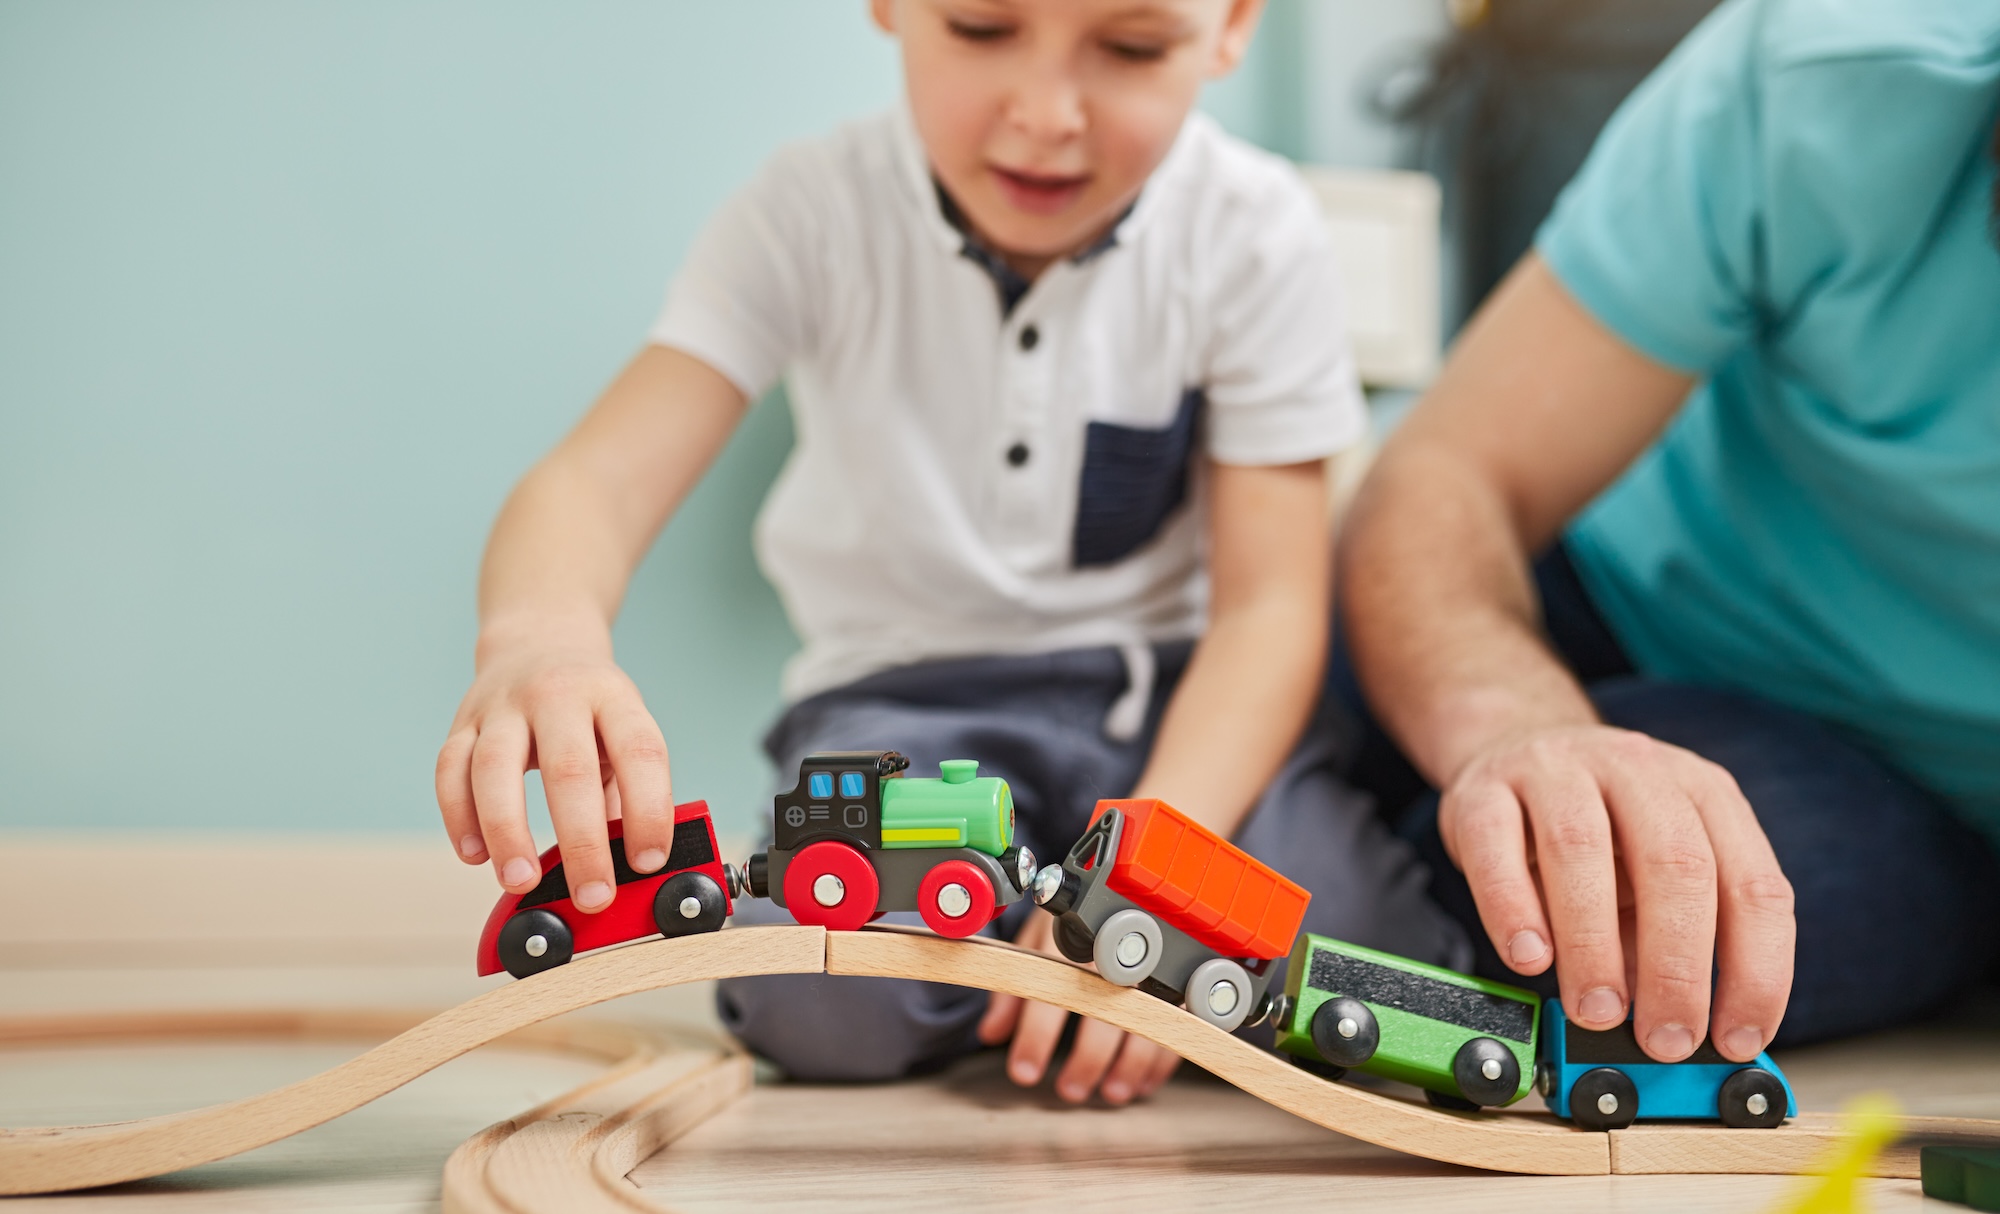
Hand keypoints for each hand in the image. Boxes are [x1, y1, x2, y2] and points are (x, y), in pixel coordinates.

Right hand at [435, 634, 673, 910]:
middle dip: (581, 842)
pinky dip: (458, 816)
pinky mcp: (463, 721)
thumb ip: (626, 793)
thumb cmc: (589, 707)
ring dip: (506, 831)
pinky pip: (450, 770)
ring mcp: (504, 706)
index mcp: (612, 697)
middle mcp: (558, 694)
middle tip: (593, 895)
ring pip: (495, 767)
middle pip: (568, 768)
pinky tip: (474, 856)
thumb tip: (632, 865)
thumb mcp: (622, 732)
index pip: (640, 752)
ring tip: (521, 881)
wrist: (540, 640)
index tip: (649, 861)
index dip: (649, 809)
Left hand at [976, 912, 1181, 1104]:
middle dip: (1087, 1060)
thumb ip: (1013, 990)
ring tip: (1112, 1094)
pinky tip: (1142, 1082)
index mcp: (1069, 943)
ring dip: (1130, 1066)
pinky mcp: (1174, 980)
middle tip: (1070, 1091)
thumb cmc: (1072, 925)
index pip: (1049, 994)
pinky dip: (1161, 1059)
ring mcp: (1148, 966)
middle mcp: (1111, 954)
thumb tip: (990, 1033)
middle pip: (1104, 1012)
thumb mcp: (1035, 944)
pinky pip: (1176, 1023)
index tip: (1022, 1073)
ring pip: (1146, 1022)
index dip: (1035, 1037)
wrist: (1118, 895)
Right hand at [1439, 723, 1793, 1063]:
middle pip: (1676, 865)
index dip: (1756, 971)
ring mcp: (1558, 769)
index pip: (1755, 886)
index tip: (1736, 1038)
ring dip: (1593, 946)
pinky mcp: (1484, 789)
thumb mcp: (1653, 874)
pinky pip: (1496, 848)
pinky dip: (1512, 911)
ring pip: (1580, 849)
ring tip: (1595, 1009)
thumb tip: (1682, 1027)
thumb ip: (1671, 939)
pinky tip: (1528, 958)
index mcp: (1705, 794)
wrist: (1513, 746)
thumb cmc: (1597, 827)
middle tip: (1664, 1038)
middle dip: (1677, 968)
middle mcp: (1639, 771)